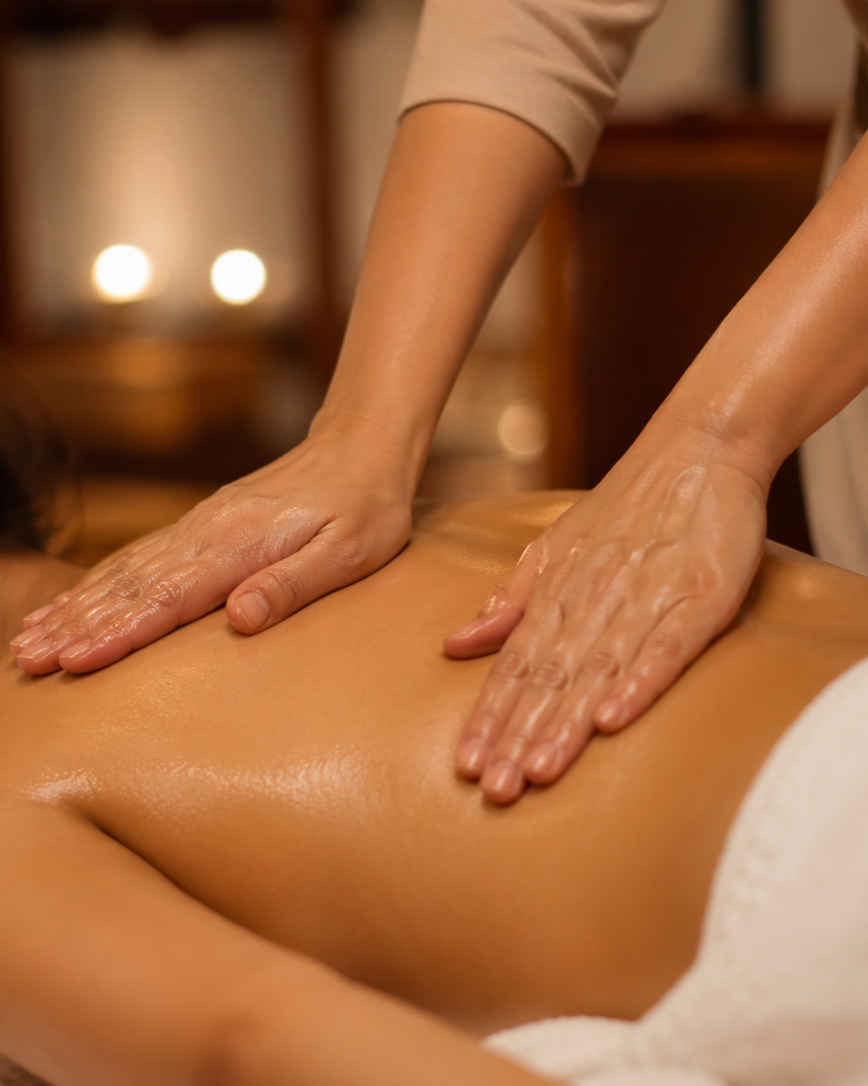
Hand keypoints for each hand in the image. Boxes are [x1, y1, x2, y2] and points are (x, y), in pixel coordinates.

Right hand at [10, 426, 412, 674]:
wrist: (359, 446)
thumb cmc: (365, 508)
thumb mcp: (349, 553)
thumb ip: (291, 585)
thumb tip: (238, 619)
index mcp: (241, 545)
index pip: (169, 599)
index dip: (120, 634)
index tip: (75, 662)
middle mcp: (208, 533)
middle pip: (131, 586)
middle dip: (78, 626)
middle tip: (28, 661)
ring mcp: (200, 525)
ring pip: (126, 570)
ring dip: (76, 605)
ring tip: (31, 638)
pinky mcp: (203, 522)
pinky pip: (139, 555)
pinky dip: (99, 580)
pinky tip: (74, 599)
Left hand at [444, 434, 767, 803]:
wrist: (696, 452)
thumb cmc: (624, 509)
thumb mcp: (552, 548)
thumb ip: (508, 601)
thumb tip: (454, 643)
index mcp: (556, 593)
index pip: (515, 665)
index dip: (490, 716)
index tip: (467, 763)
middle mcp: (592, 601)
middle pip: (548, 679)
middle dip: (518, 736)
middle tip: (494, 789)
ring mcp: (645, 599)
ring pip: (596, 671)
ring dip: (565, 723)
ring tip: (538, 771)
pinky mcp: (698, 598)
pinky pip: (663, 647)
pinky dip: (638, 683)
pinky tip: (612, 721)